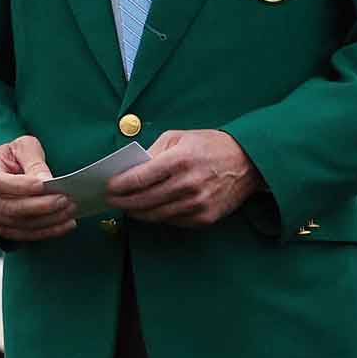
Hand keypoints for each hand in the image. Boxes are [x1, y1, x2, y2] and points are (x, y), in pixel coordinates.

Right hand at [0, 136, 75, 240]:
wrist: (11, 167)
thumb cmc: (17, 154)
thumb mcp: (25, 147)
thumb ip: (34, 162)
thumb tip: (46, 181)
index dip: (19, 186)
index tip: (43, 185)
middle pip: (9, 207)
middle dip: (39, 206)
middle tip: (65, 199)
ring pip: (18, 223)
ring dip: (46, 220)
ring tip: (70, 211)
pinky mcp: (4, 227)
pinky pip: (24, 234)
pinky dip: (47, 231)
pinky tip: (66, 224)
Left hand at [104, 129, 260, 226]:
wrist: (248, 161)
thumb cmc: (210, 145)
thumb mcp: (180, 136)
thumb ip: (154, 151)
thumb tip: (130, 169)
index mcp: (180, 160)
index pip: (140, 178)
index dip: (119, 185)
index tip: (108, 187)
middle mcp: (188, 184)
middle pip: (144, 200)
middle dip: (123, 202)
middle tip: (112, 201)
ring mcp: (197, 204)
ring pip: (156, 215)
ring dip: (138, 213)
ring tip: (128, 208)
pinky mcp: (205, 218)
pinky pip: (173, 221)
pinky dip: (159, 216)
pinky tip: (152, 210)